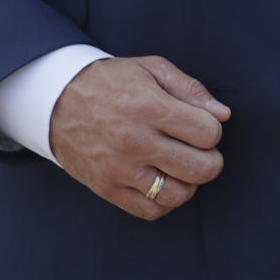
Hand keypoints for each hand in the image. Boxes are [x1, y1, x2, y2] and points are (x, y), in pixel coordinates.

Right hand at [49, 57, 229, 220]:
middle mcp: (135, 141)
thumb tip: (223, 115)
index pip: (209, 133)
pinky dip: (165, 201)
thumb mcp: (149, 69)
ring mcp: (120, 169)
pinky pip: (152, 211)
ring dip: (189, 182)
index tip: (198, 123)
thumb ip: (190, 89)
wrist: (56, 101)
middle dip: (209, 158)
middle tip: (197, 148)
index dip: (211, 128)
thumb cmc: (110, 82)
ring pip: (180, 194)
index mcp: (148, 106)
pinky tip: (161, 180)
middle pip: (202, 168)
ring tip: (179, 165)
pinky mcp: (108, 189)